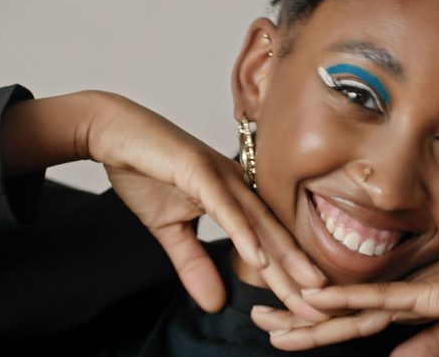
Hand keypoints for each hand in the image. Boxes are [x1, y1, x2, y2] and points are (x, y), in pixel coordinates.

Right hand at [1, 90, 326, 314]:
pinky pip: (225, 206)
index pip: (268, 240)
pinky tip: (260, 258)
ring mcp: (221, 175)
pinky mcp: (198, 169)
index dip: (290, 273)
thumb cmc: (145, 171)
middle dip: (299, 273)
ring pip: (259, 223)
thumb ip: (193, 263)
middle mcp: (237, 184)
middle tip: (325, 305)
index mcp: (235, 195)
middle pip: (275, 235)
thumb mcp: (170, 229)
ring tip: (310, 287)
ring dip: (285, 258)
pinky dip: (243, 232)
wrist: (113, 132)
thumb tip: (213, 303)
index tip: (310, 304)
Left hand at [251, 208, 438, 355]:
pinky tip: (317, 299)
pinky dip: (347, 300)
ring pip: (349, 306)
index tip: (288, 327)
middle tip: (257, 316)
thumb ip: (430, 345)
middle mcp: (403, 293)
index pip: (356, 318)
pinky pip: (381, 297)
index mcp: (411, 302)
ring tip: (268, 317)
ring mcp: (413, 290)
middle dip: (298, 318)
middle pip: (341, 310)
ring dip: (307, 313)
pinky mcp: (428, 290)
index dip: (320, 325)